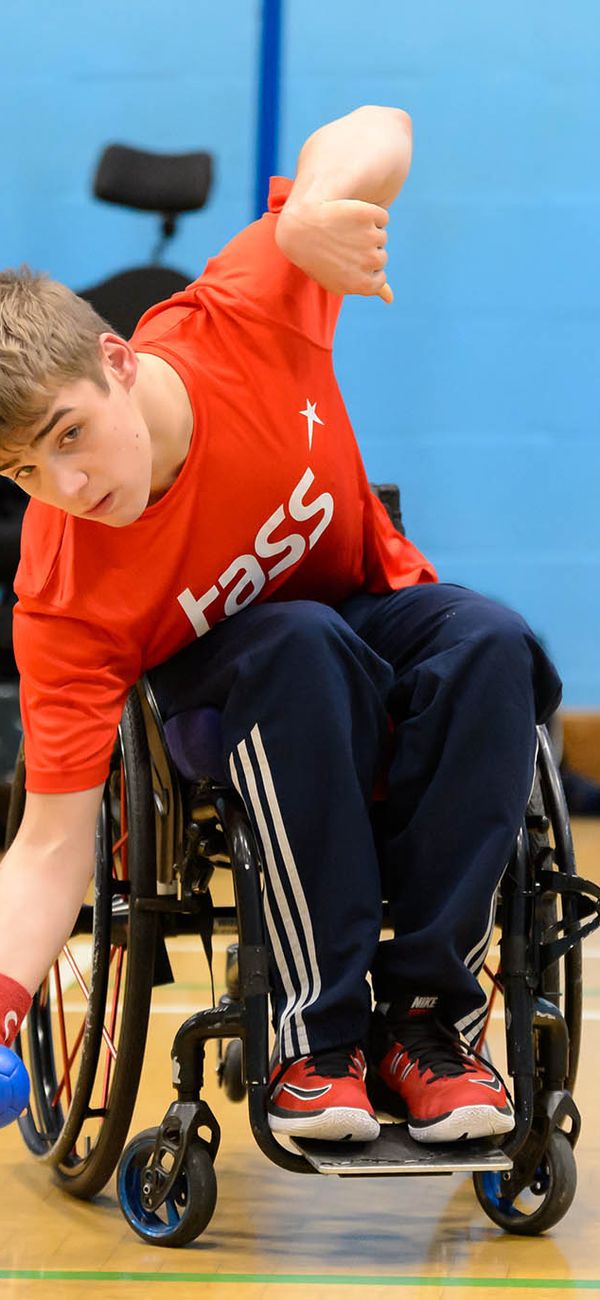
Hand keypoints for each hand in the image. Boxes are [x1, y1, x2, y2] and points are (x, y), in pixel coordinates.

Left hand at [276, 198, 392, 302]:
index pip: (379, 279)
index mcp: (363, 284)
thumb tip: (390, 299)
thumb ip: (367, 289)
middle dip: (365, 252)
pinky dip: (370, 215)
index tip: (344, 265)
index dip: (363, 271)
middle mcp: (370, 262)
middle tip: (339, 247)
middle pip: (381, 257)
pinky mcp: (368, 215)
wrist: (299, 229)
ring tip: (341, 232)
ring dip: (367, 233)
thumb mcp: (339, 282)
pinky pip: (381, 217)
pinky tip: (348, 217)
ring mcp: (371, 237)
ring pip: (381, 236)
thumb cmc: (318, 260)